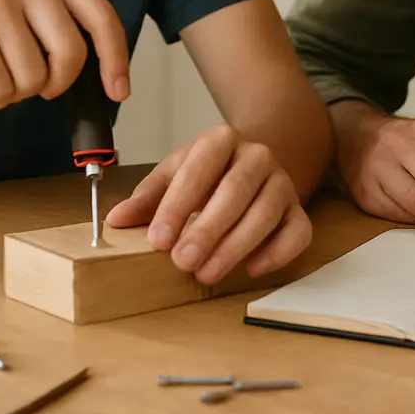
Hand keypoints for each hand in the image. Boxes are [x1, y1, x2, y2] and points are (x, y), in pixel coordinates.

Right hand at [0, 0, 129, 108]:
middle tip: (33, 87)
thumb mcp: (25, 11)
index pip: (99, 15)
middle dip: (55, 84)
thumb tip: (113, 75)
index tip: (119, 92)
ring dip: (14, 91)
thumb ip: (63, 25)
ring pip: (35, 78)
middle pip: (72, 53)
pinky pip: (0, 89)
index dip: (115, 59)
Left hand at [104, 124, 311, 284]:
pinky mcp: (298, 210)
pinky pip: (297, 231)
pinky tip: (251, 269)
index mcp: (221, 140)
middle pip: (236, 190)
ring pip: (266, 213)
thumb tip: (116, 220)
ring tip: (207, 273)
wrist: (254, 164)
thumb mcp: (174, 174)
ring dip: (235, 246)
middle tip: (183, 261)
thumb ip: (147, 197)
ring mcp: (282, 182)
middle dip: (207, 229)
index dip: (177, 205)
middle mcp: (257, 156)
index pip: (199, 169)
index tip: (157, 239)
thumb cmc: (208, 173)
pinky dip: (277, 253)